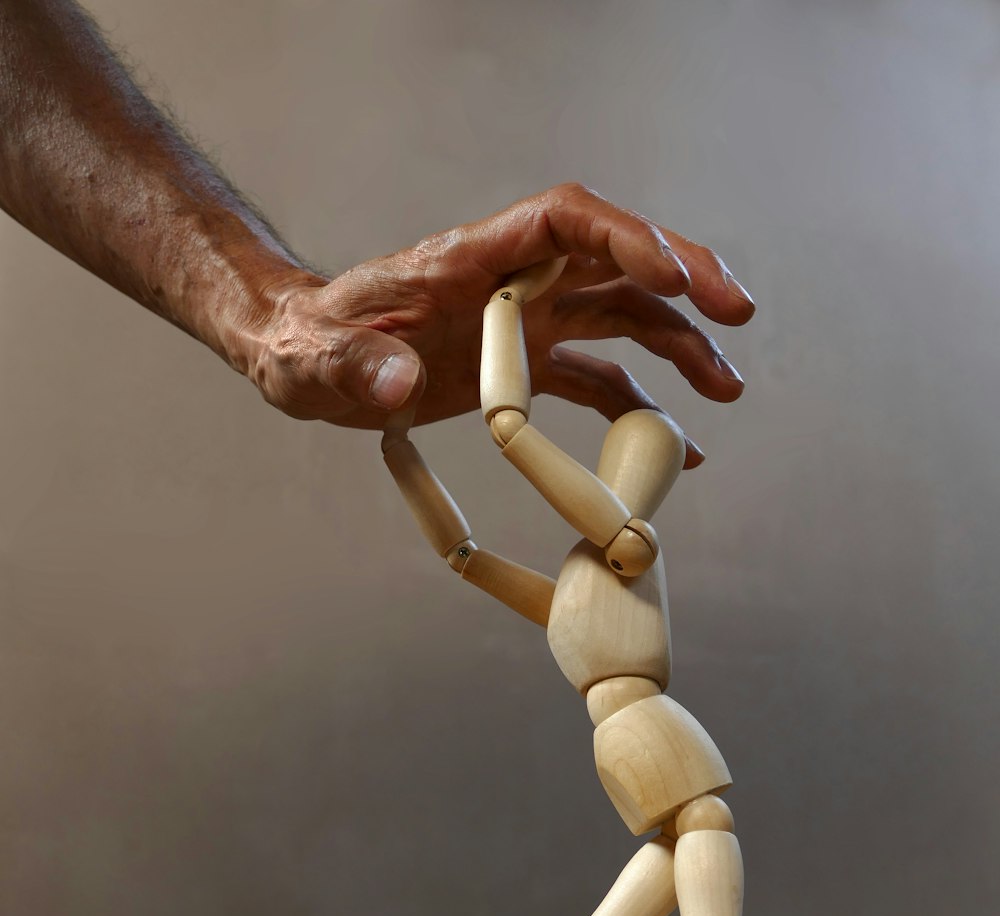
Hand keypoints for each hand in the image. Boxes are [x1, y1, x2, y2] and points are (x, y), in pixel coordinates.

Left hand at [237, 183, 753, 463]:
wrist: (308, 361)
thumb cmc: (309, 347)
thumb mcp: (318, 361)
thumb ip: (358, 366)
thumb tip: (397, 383)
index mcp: (469, 260)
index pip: (563, 221)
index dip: (623, 237)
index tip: (668, 274)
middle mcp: (511, 283)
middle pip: (615, 258)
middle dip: (683, 277)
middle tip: (736, 312)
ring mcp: (525, 324)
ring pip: (623, 315)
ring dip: (680, 344)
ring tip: (727, 387)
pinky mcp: (526, 368)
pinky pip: (598, 377)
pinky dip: (640, 406)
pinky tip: (676, 443)